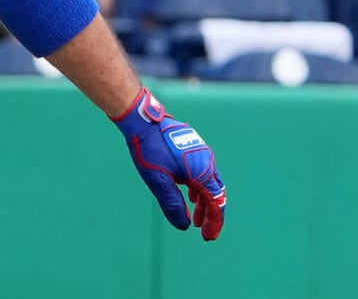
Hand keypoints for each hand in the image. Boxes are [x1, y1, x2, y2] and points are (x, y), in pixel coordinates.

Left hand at [112, 89, 226, 240]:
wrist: (142, 121)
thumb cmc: (149, 149)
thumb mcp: (158, 181)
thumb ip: (172, 204)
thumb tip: (184, 226)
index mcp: (202, 171)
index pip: (216, 203)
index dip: (214, 222)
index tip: (208, 237)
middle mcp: (207, 162)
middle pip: (215, 194)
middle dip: (210, 214)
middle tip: (204, 232)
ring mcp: (201, 153)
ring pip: (209, 183)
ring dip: (203, 202)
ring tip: (196, 218)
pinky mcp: (193, 148)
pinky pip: (202, 172)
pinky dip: (198, 188)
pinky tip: (191, 195)